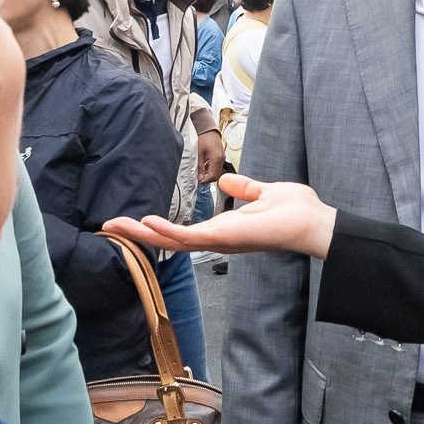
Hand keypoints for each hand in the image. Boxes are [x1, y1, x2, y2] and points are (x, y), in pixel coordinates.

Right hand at [109, 176, 338, 258]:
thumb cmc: (296, 211)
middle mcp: (217, 239)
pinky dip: (167, 231)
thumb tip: (227, 181)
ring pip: (173, 241)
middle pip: (170, 240)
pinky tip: (147, 225)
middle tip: (109, 226)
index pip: (182, 231)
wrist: (314, 221)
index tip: (132, 221)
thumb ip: (244, 189)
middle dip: (139, 234)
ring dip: (144, 233)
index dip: (156, 228)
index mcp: (223, 229)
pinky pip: (191, 238)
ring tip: (116, 226)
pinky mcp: (226, 238)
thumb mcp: (264, 193)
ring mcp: (220, 241)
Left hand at [196, 127, 226, 184]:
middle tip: (199, 178)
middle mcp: (221, 159)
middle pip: (216, 175)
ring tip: (201, 173)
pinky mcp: (220, 155)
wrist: (208, 129)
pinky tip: (204, 166)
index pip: (213, 176)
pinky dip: (211, 169)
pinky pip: (217, 166)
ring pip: (217, 171)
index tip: (198, 181)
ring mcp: (222, 157)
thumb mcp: (199, 154)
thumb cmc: (203, 138)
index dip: (205, 180)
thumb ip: (200, 167)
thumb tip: (200, 178)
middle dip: (208, 178)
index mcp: (216, 159)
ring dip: (209, 174)